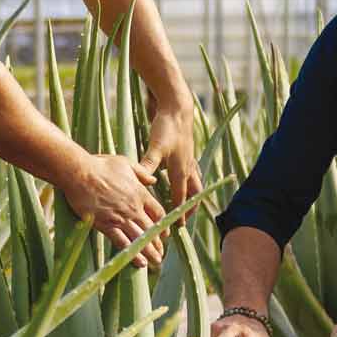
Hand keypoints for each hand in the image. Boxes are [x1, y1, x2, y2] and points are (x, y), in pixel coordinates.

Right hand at [62, 152, 165, 266]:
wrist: (80, 173)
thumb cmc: (100, 165)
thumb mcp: (125, 163)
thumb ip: (141, 173)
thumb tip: (153, 179)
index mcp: (140, 193)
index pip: (158, 213)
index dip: (163, 225)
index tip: (164, 234)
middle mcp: (133, 208)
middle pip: (152, 229)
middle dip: (158, 244)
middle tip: (161, 254)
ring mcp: (120, 217)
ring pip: (140, 239)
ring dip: (150, 252)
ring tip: (156, 262)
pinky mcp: (106, 225)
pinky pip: (122, 243)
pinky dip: (132, 254)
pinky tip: (139, 263)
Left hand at [140, 97, 200, 212]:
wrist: (177, 109)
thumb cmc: (167, 128)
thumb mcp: (155, 148)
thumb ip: (148, 165)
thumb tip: (141, 181)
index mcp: (181, 171)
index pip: (180, 198)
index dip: (178, 214)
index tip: (176, 228)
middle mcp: (188, 168)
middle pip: (193, 194)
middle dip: (189, 209)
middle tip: (183, 222)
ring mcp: (189, 160)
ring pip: (195, 184)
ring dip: (192, 196)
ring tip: (187, 205)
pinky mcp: (187, 153)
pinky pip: (192, 172)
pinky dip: (190, 180)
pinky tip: (182, 180)